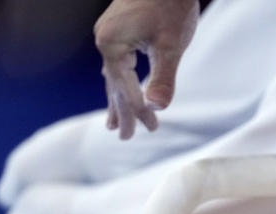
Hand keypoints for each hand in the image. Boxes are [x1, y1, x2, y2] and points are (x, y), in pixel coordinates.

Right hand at [94, 0, 198, 139]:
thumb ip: (164, 77)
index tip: (153, 129)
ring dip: (115, 100)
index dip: (140, 111)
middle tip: (126, 138)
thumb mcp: (171, 44)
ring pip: (112, 76)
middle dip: (122, 112)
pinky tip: (119, 89)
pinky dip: (119, 82)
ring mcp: (108, 35)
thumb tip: (158, 107)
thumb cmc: (171, 5)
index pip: (126, 89)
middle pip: (114, 85)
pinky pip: (116, 64)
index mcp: (112, 45)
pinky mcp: (117, 30)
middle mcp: (104, 41)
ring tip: (113, 124)